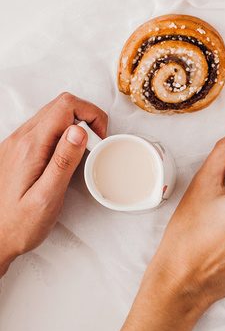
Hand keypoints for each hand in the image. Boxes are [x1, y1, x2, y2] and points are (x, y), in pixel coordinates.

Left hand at [0, 93, 107, 276]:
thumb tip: (79, 130)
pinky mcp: (16, 151)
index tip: (101, 137)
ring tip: (84, 151)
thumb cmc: (19, 225)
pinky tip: (66, 157)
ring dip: (75, 124)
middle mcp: (20, 140)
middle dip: (86, 116)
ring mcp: (16, 144)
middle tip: (97, 142)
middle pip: (60, 105)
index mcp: (30, 147)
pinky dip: (62, 134)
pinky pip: (43, 129)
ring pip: (52, 114)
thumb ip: (64, 161)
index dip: (91, 114)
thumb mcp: (48, 196)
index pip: (66, 107)